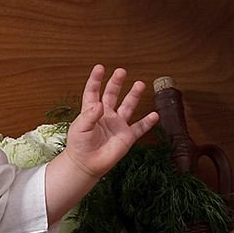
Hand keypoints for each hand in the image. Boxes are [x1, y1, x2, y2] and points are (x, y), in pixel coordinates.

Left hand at [62, 65, 158, 179]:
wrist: (86, 164)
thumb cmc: (79, 146)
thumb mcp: (80, 128)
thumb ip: (89, 116)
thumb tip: (100, 104)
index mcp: (91, 111)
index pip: (93, 91)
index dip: (95, 79)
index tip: (100, 67)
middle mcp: (106, 115)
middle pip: (112, 94)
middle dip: (116, 82)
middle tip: (121, 71)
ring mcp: (117, 125)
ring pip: (128, 106)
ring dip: (134, 96)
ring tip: (139, 84)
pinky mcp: (127, 137)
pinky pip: (139, 128)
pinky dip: (147, 122)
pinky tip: (154, 115)